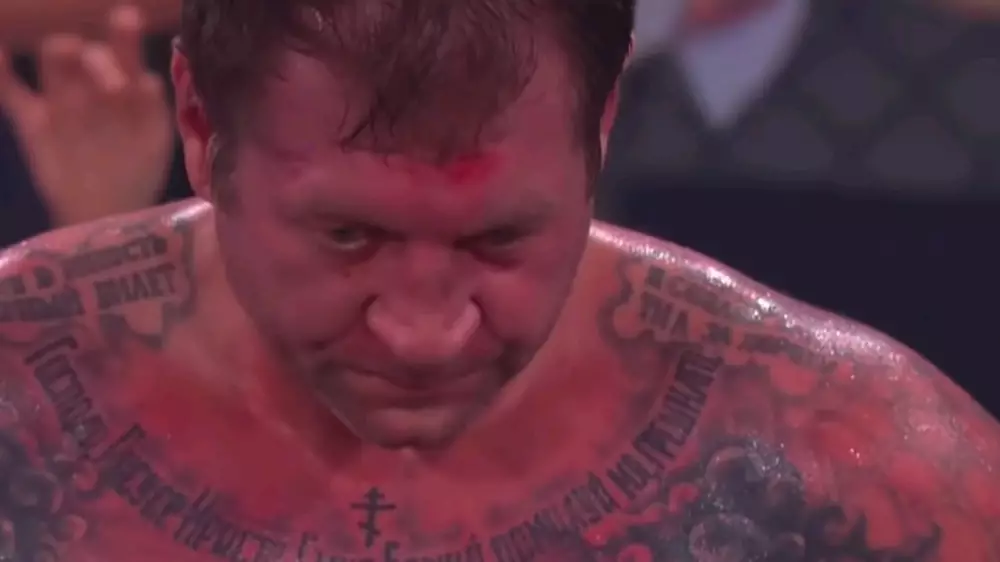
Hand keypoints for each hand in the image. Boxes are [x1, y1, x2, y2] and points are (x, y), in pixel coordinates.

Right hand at [0, 5, 172, 226]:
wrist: (109, 212)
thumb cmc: (138, 173)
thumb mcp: (153, 142)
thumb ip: (151, 110)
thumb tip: (147, 79)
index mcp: (126, 90)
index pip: (123, 54)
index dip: (124, 37)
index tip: (127, 21)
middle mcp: (93, 88)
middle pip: (88, 55)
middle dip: (97, 58)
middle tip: (112, 85)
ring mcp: (61, 102)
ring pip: (56, 64)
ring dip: (61, 52)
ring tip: (67, 52)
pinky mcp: (33, 123)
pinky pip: (12, 92)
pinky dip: (2, 72)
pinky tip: (0, 51)